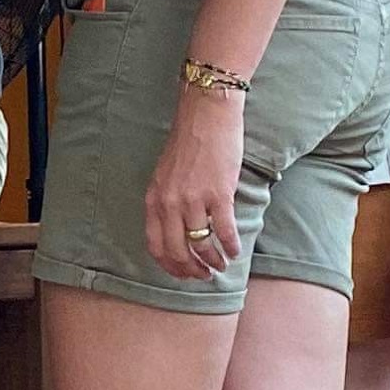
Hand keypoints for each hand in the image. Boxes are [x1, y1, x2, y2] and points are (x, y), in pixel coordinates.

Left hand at [144, 86, 243, 279]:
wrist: (206, 114)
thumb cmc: (188, 141)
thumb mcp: (165, 174)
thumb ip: (166, 201)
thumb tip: (177, 230)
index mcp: (154, 198)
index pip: (156, 246)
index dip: (170, 266)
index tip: (183, 273)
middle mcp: (170, 203)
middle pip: (177, 252)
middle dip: (192, 270)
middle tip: (204, 275)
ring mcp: (193, 200)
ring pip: (201, 245)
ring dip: (213, 261)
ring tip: (222, 265)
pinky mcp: (218, 194)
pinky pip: (224, 232)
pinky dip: (231, 246)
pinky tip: (236, 251)